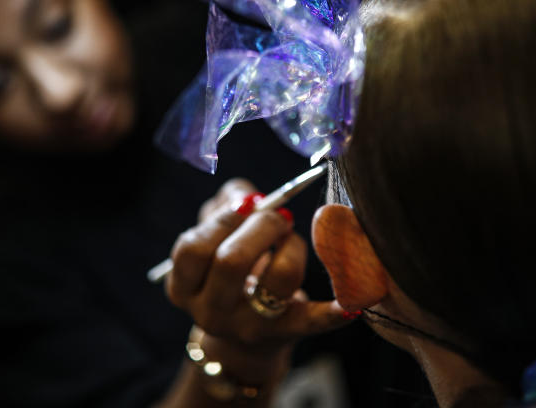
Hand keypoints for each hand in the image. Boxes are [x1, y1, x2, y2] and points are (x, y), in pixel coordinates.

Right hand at [165, 179, 346, 384]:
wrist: (244, 340)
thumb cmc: (227, 273)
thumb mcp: (213, 241)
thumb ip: (223, 205)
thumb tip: (246, 194)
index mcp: (184, 287)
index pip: (193, 249)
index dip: (222, 219)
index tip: (247, 204)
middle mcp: (210, 312)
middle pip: (231, 262)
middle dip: (261, 226)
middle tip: (279, 216)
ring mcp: (247, 327)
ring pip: (277, 280)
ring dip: (291, 247)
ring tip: (290, 239)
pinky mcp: (285, 335)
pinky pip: (311, 321)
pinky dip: (332, 312)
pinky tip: (351, 305)